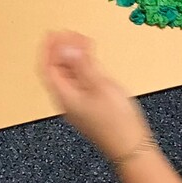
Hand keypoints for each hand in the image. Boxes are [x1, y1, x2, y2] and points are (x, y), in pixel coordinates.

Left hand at [40, 31, 151, 162]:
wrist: (132, 150)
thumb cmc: (117, 120)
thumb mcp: (99, 86)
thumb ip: (82, 65)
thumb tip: (66, 47)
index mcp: (65, 96)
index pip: (48, 67)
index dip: (49, 48)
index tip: (55, 32)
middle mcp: (68, 101)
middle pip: (57, 71)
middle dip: (62, 49)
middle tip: (72, 33)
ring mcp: (79, 106)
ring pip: (69, 76)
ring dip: (73, 57)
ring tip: (83, 42)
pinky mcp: (90, 108)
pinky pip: (79, 82)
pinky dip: (82, 67)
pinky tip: (92, 61)